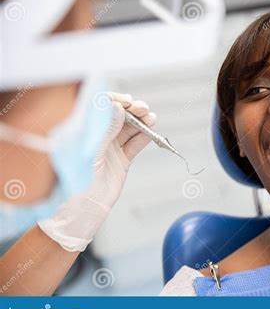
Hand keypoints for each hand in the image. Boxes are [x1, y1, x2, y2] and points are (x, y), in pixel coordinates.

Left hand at [38, 93, 156, 251]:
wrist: (85, 207)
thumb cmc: (78, 180)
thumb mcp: (92, 151)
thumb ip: (106, 129)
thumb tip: (116, 107)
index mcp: (84, 132)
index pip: (100, 108)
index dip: (114, 101)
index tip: (126, 102)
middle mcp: (98, 137)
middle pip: (117, 116)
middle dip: (131, 110)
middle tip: (142, 109)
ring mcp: (110, 148)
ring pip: (129, 130)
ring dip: (141, 122)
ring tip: (151, 118)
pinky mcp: (121, 160)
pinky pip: (135, 145)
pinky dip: (144, 138)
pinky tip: (151, 132)